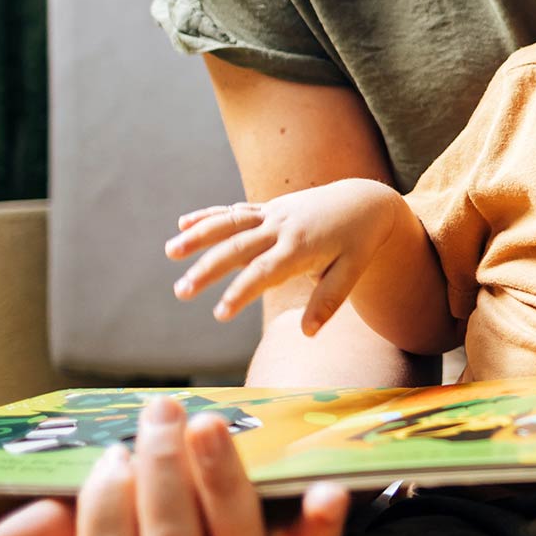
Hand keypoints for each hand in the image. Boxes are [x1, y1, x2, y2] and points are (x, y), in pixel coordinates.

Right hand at [0, 396, 348, 535]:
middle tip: (163, 410)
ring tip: (208, 422)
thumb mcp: (121, 501)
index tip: (112, 452)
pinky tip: (326, 488)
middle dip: (162, 474)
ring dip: (220, 480)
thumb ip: (68, 519)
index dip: (105, 506)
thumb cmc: (174, 491)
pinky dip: (320, 520)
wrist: (254, 491)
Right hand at [167, 180, 398, 334]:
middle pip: (238, 248)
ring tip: (170, 252)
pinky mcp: (269, 208)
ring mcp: (273, 214)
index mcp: (301, 247)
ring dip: (199, 235)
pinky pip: (236, 211)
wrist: (365, 201)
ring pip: (231, 223)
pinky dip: (210, 215)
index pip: (264, 272)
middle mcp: (282, 227)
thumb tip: (308, 333)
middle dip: (208, 269)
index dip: (241, 292)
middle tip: (181, 291)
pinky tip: (183, 223)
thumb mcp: (352, 271)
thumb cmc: (358, 241)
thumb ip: (329, 300)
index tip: (219, 313)